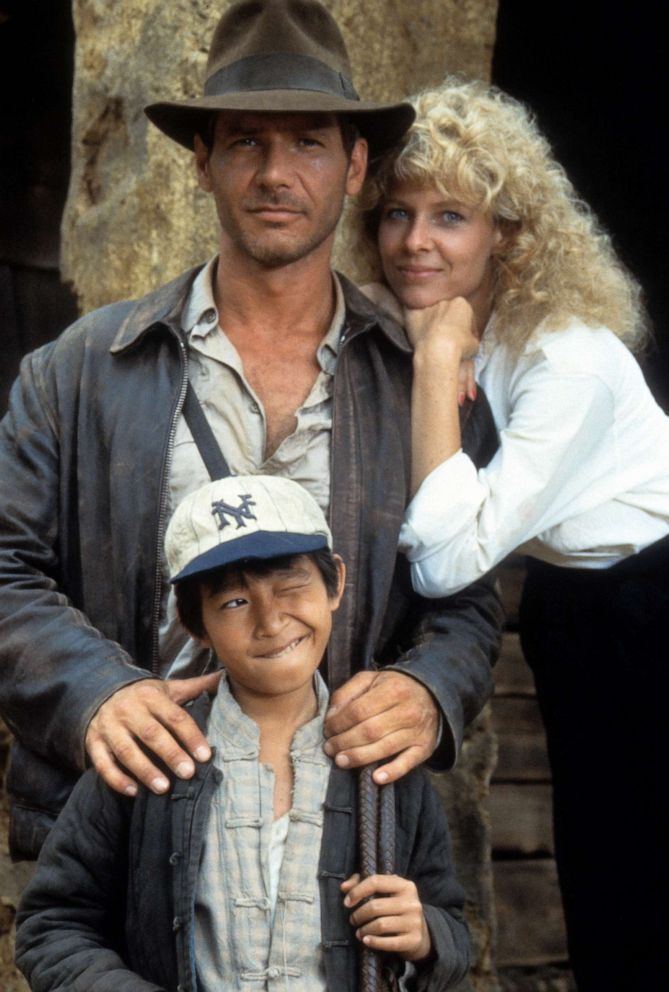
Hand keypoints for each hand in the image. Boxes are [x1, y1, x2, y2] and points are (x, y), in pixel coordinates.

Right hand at [85, 672, 222, 795]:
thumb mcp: (168, 689)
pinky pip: (102, 763)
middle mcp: (128, 709)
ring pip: (126, 750)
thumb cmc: (143, 697)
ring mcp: (108, 726)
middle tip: (188, 773)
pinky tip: (133, 792)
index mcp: (150, 696)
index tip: (205, 756)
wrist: (100, 692)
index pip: (174, 716)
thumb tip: (225, 676)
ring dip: (144, 770)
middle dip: (170, 754)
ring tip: (163, 788)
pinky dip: (116, 779)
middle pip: (151, 733)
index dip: (190, 736)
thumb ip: (196, 686)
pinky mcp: (93, 742)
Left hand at [323, 670, 438, 783]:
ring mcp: (417, 731)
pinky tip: (375, 777)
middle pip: (369, 731)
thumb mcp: (370, 679)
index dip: (339, 723)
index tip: (327, 730)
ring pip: (384, 748)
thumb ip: (347, 692)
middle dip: (344, 742)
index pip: (359, 710)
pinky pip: (408, 763)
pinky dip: (392, 772)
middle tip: (330, 748)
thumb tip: (331, 716)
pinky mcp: (424, 748)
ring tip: (341, 761)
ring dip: (359, 757)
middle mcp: (407, 711)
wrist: (431, 693)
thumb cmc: (393, 687)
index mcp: (392, 690)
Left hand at [342, 873, 430, 961]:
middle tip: (353, 920)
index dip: (357, 891)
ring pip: (380, 925)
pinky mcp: (414, 940)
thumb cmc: (396, 907)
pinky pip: (389, 943)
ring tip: (359, 932)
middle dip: (359, 914)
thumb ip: (362, 883)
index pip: (376, 881)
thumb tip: (344, 887)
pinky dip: (374, 942)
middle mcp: (412, 902)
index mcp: (405, 885)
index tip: (347, 902)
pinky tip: (366, 941)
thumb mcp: (385, 891)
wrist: (421, 933)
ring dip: (364, 929)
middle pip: (376, 906)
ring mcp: (414, 921)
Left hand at [404, 296, 478, 363]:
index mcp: (461, 304)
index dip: (466, 329)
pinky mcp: (411, 314)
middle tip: (447, 340)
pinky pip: (413, 316)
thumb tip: (468, 341)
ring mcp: (427, 306)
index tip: (463, 340)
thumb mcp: (474, 343)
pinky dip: (415, 323)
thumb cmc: (458, 347)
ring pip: (430, 314)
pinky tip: (417, 335)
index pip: (465, 316)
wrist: (438, 351)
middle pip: (447, 312)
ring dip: (431, 323)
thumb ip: (471, 337)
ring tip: (432, 340)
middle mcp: (444, 301)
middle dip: (447, 323)